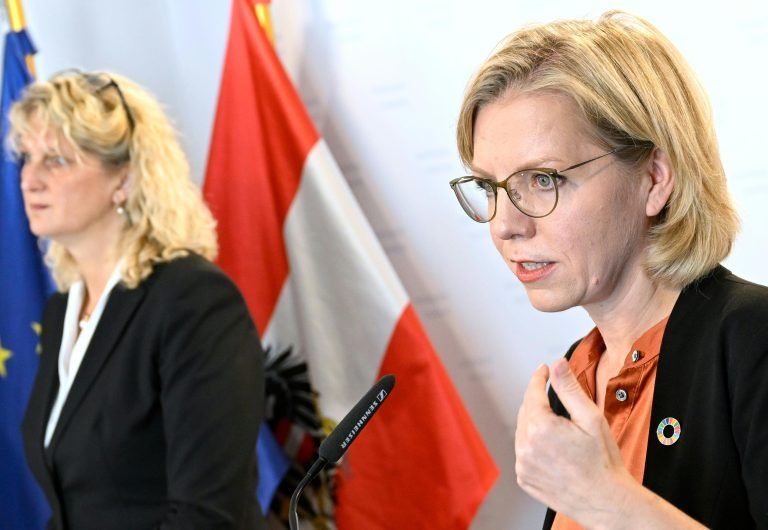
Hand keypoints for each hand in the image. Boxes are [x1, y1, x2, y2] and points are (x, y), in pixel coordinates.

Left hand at [514, 358, 633, 526]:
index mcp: (540, 427)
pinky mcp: (524, 478)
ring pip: (522, 432)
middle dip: (536, 400)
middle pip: (525, 411)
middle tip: (552, 395)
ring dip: (533, 422)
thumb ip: (569, 388)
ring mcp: (523, 464)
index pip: (532, 392)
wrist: (606, 501)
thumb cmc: (603, 461)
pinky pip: (523, 453)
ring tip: (556, 424)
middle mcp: (526, 446)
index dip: (539, 377)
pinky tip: (552, 447)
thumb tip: (558, 364)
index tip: (543, 369)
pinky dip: (532, 444)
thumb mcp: (590, 418)